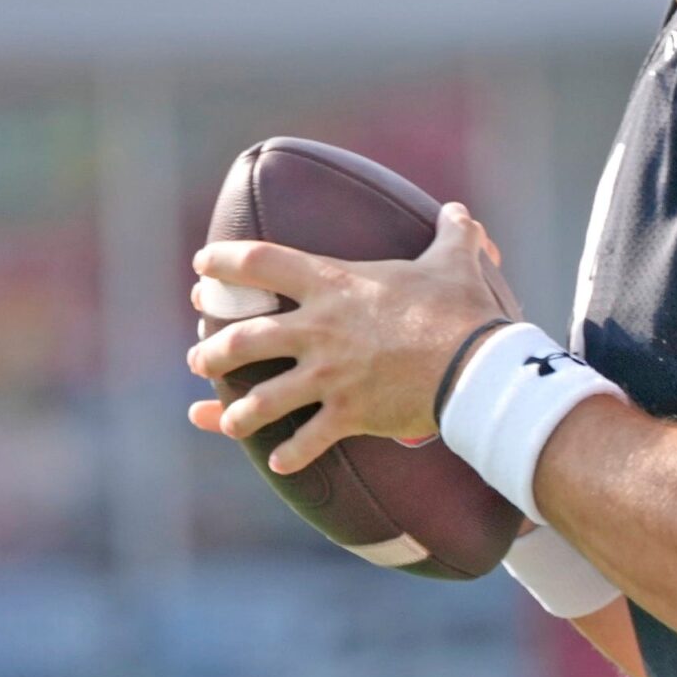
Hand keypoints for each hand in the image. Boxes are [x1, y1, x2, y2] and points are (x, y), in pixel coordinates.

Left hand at [187, 203, 516, 474]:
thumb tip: (460, 213)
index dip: (223, 261)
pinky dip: (290, 455)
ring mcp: (329, 375)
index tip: (202, 265)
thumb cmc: (461, 308)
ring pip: (261, 399)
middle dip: (213, 350)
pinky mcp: (347, 414)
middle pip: (243, 339)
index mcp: (334, 284)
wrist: (476, 365)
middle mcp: (319, 330)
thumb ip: (453, 234)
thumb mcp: (456, 261)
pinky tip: (280, 463)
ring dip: (237, 414)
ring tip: (230, 421)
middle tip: (200, 357)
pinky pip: (306, 441)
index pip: (261, 262)